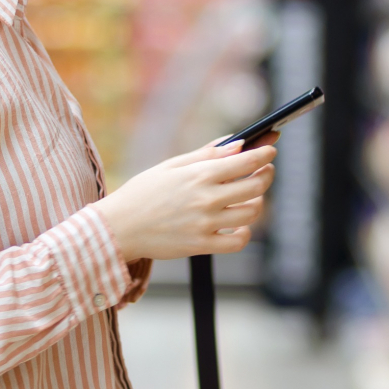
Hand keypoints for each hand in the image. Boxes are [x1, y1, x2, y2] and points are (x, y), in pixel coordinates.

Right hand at [95, 135, 277, 261]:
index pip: (246, 160)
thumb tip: (236, 143)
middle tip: (265, 171)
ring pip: (252, 212)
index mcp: (199, 174)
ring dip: (257, 202)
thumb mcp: (171, 166)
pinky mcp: (203, 245)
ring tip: (250, 196)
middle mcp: (207, 198)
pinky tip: (239, 224)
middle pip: (256, 186)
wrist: (119, 228)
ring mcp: (206, 224)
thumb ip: (206, 154)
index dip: (264, 154)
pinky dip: (245, 232)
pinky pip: (239, 241)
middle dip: (266, 175)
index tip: (270, 150)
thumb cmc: (142, 193)